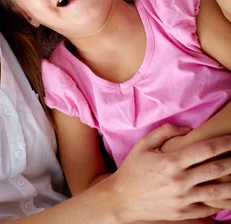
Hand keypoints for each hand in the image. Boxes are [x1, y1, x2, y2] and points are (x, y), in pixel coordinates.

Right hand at [100, 124, 230, 221]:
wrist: (122, 199)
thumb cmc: (133, 169)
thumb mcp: (143, 144)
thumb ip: (165, 132)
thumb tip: (188, 128)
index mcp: (172, 161)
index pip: (206, 149)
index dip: (224, 143)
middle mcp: (180, 180)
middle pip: (216, 169)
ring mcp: (183, 199)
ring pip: (217, 191)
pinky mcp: (183, 213)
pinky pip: (208, 208)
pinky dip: (222, 203)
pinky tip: (229, 196)